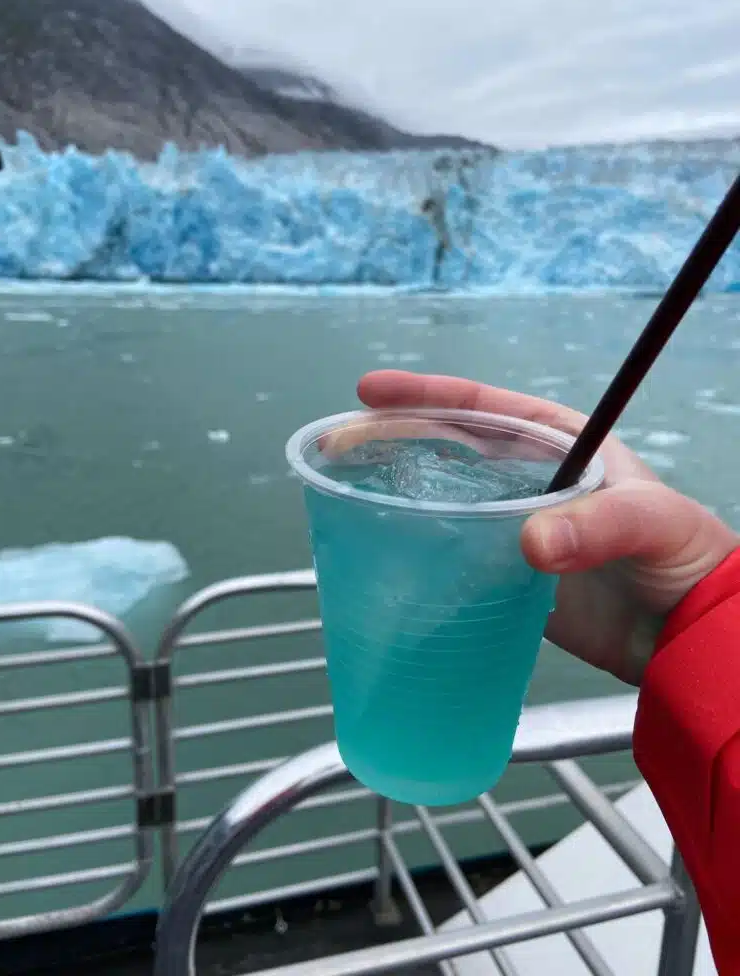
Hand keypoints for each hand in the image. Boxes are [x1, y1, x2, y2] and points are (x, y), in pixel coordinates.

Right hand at [358, 370, 739, 684]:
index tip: (371, 394)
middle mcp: (528, 476)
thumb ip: (597, 525)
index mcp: (557, 441)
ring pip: (442, 496)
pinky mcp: (505, 572)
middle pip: (446, 446)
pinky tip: (382, 548)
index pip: (482, 406)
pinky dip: (416, 545)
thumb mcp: (650, 521)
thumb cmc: (682, 555)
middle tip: (338, 445)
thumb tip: (530, 543)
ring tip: (343, 488)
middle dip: (391, 438)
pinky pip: (450, 550)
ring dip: (395, 488)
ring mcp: (512, 524)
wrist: (687, 631)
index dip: (425, 395)